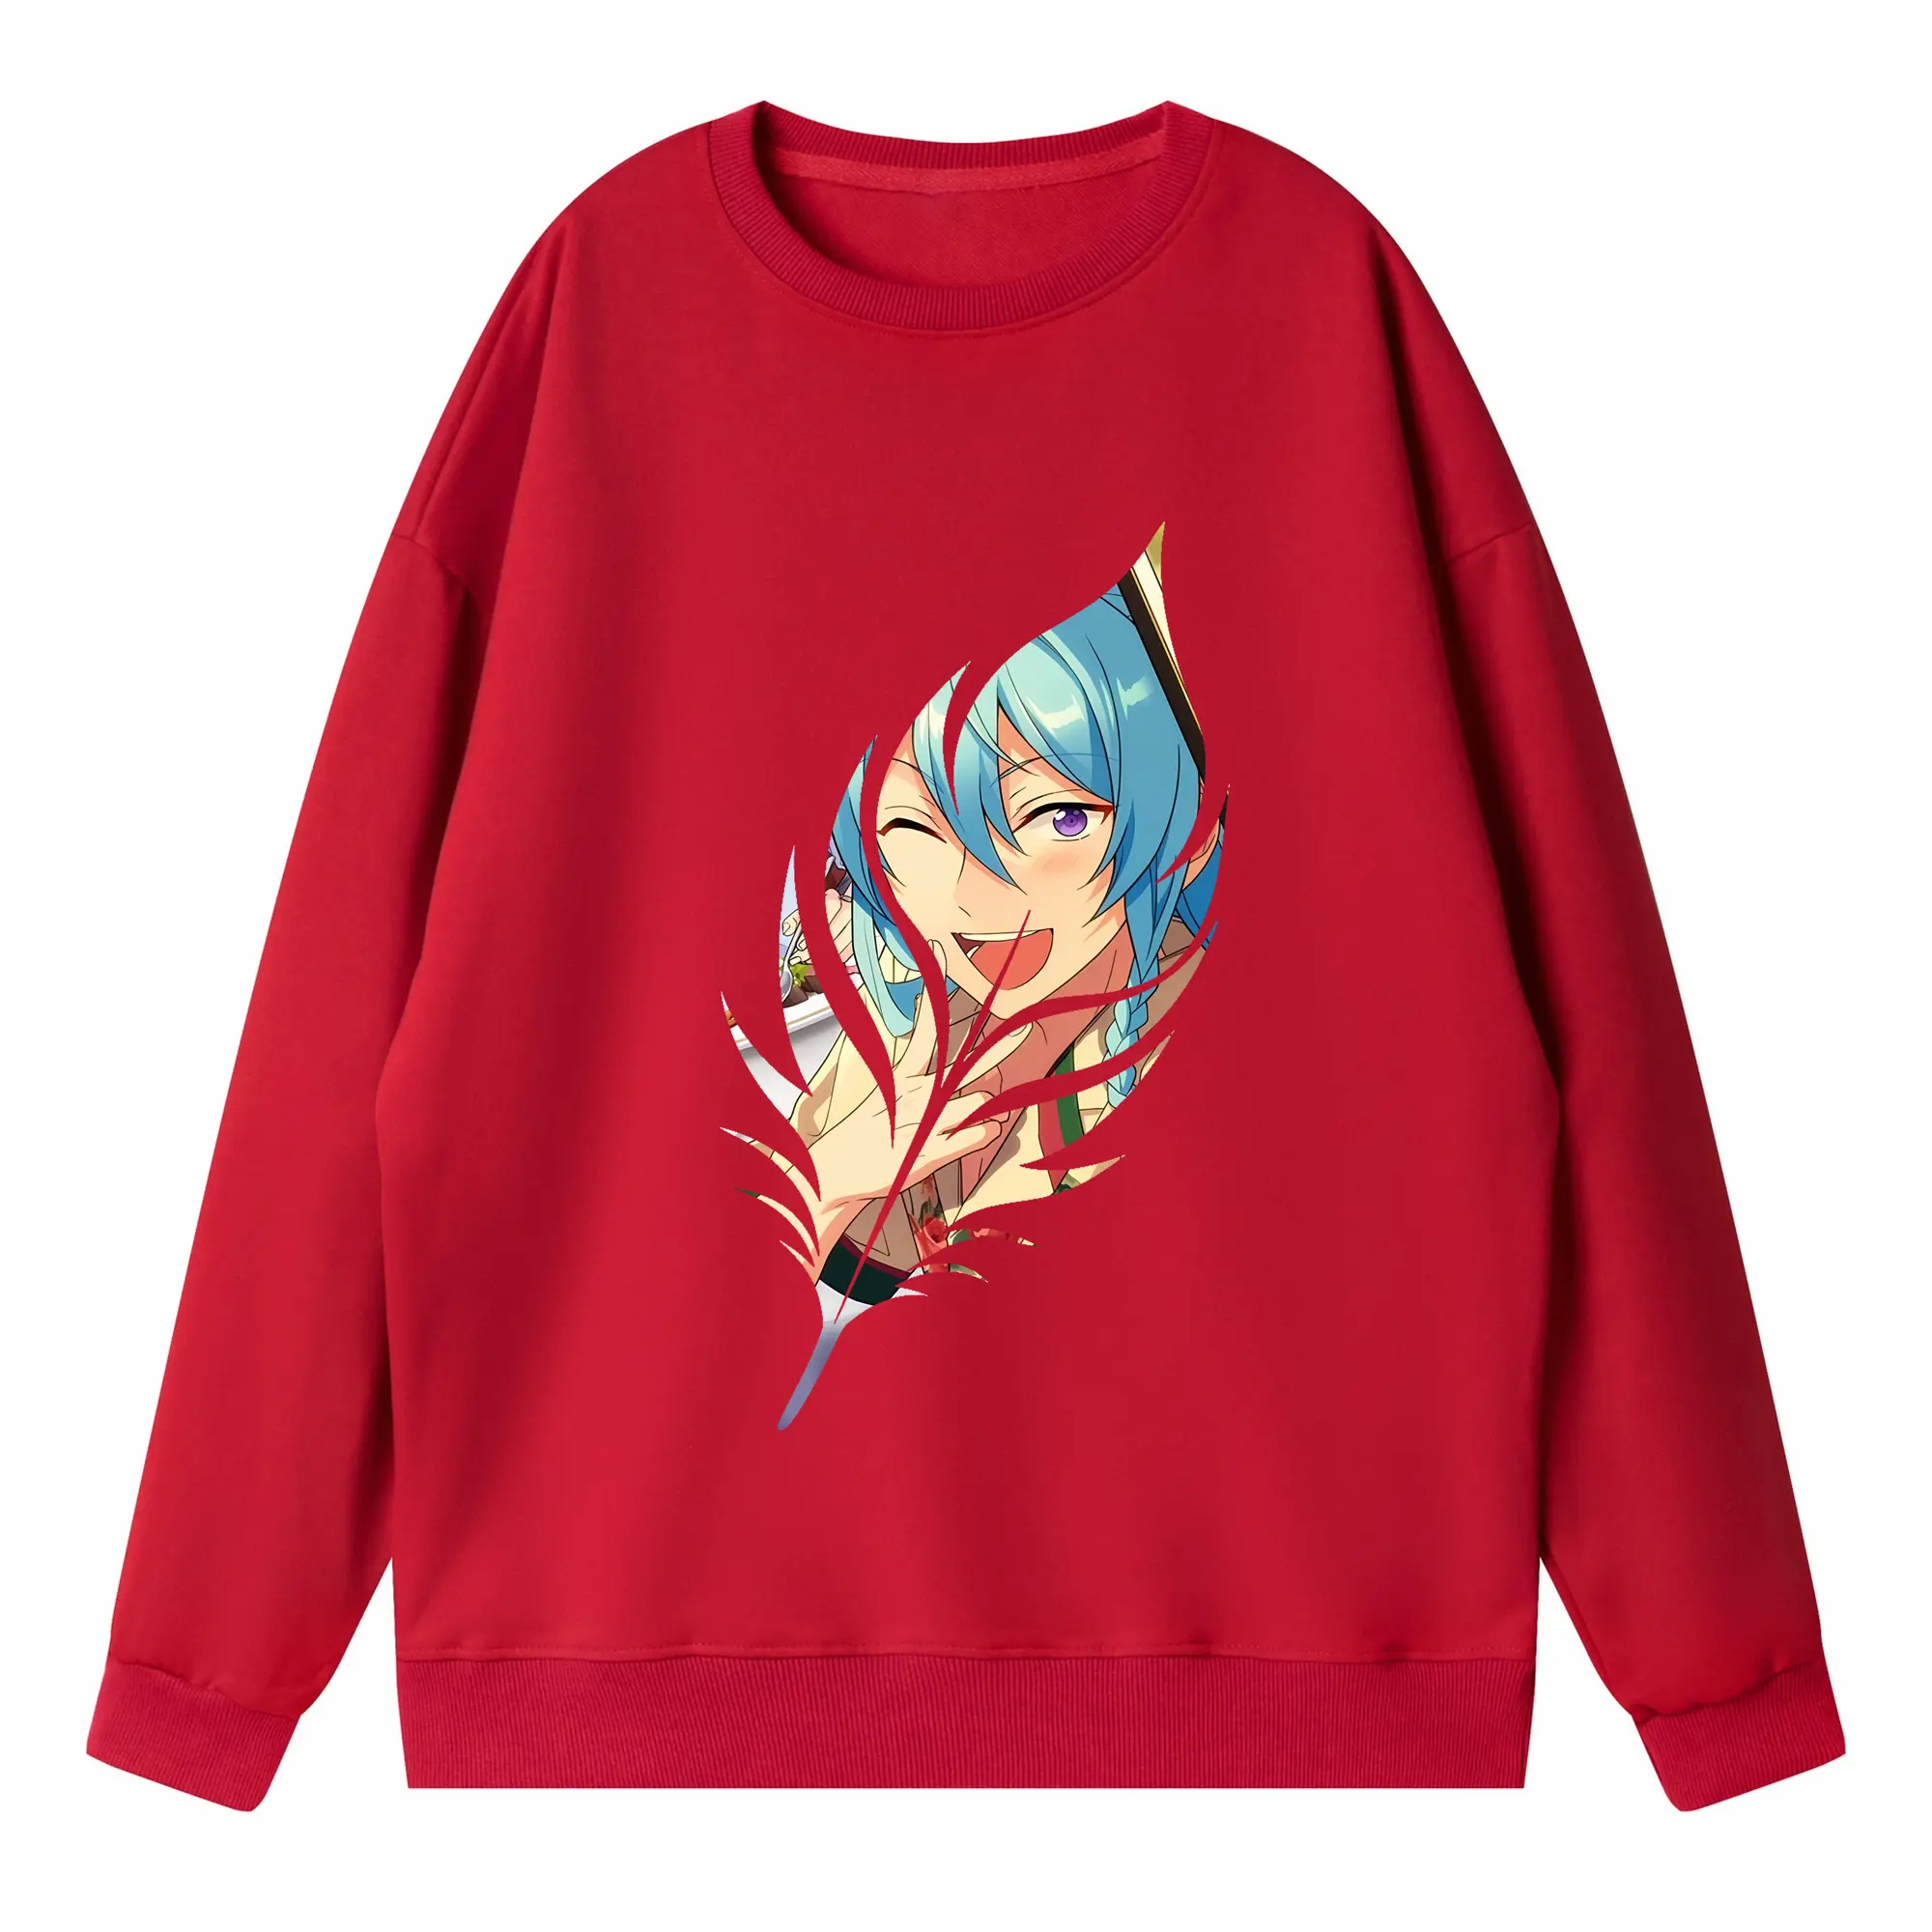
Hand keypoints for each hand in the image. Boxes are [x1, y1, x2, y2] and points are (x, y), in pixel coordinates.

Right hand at [807, 990, 1031, 1232]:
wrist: (834, 1170)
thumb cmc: (865, 1135)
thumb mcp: (890, 1097)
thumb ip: (918, 1075)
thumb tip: (927, 1044)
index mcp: (906, 1081)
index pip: (926, 1039)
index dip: (935, 1007)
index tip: (940, 968)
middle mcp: (919, 1097)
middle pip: (966, 1067)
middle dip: (998, 1049)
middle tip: (1025, 1029)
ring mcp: (925, 1124)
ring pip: (975, 1103)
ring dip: (989, 1106)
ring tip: (992, 1110)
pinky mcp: (928, 1154)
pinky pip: (971, 1137)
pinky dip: (983, 1132)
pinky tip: (987, 1130)